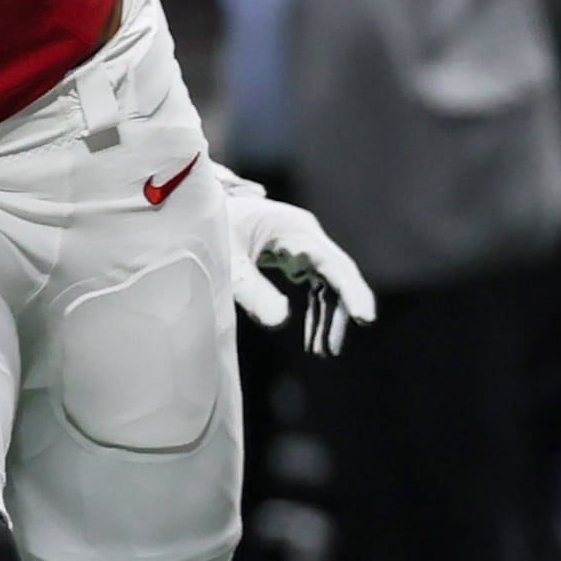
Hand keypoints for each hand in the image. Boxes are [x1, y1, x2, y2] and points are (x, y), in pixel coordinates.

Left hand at [211, 165, 375, 355]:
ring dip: (327, 318)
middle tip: (331, 351)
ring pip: (328, 285)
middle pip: (337, 276)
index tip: (366, 318)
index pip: (334, 263)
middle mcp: (305, 235)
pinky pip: (315, 288)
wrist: (194, 208)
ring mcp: (301, 246)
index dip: (352, 291)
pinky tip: (313, 339)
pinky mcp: (292, 258)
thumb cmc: (209, 228)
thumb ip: (251, 289)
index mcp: (295, 229)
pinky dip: (316, 313)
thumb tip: (281, 323)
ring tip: (322, 352)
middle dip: (339, 314)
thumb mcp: (227, 260)